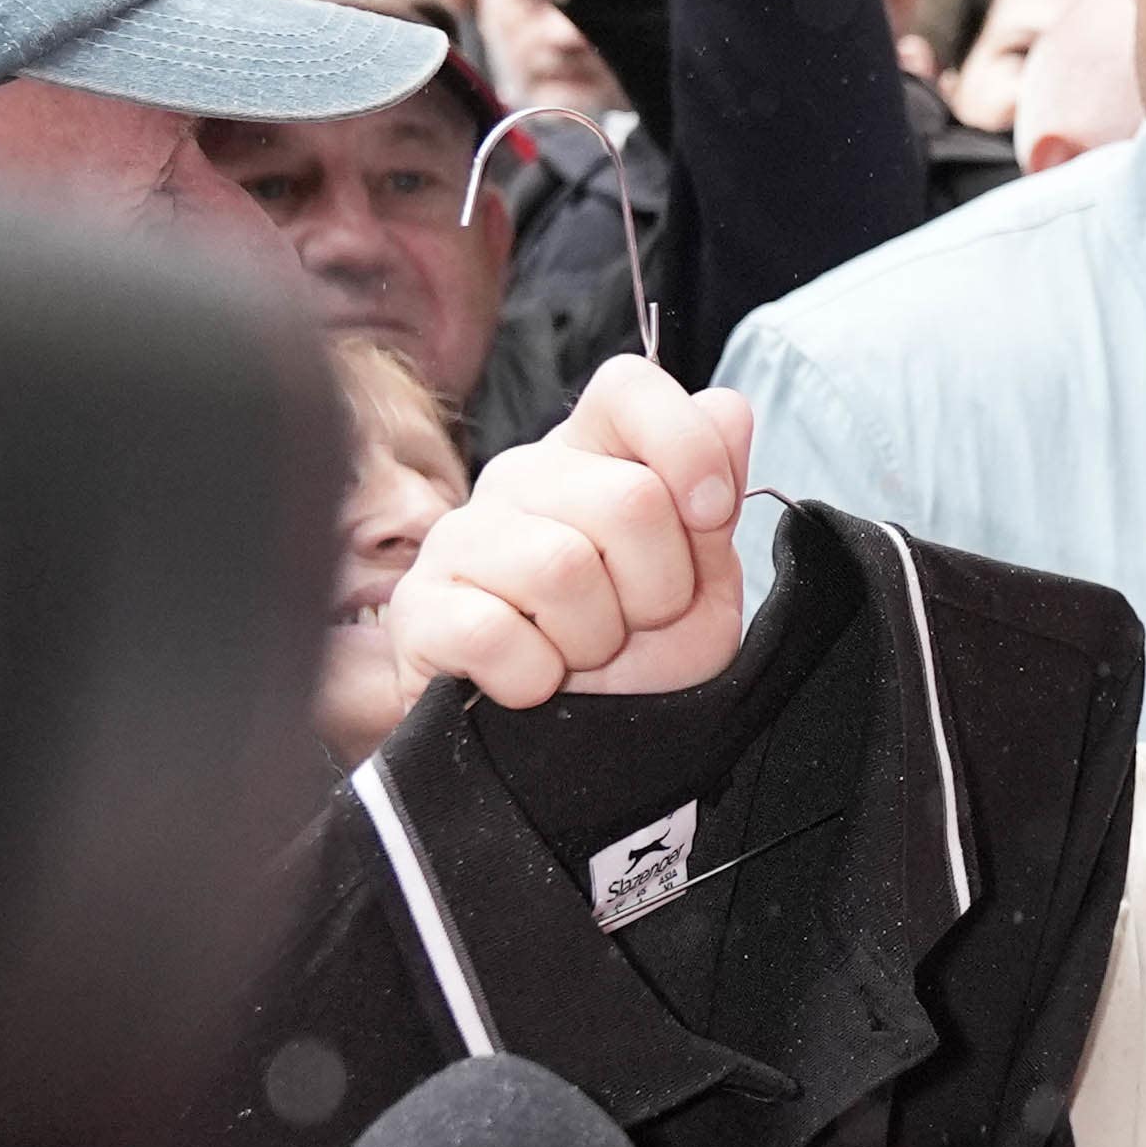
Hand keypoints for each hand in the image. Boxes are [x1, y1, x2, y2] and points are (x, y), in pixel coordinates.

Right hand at [389, 358, 756, 705]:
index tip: (711, 515)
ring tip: (579, 653)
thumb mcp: (702, 584)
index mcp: (591, 456)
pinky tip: (532, 682)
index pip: (629, 387)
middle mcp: (520, 481)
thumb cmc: (633, 660)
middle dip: (659, 587)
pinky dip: (534, 678)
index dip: (687, 447)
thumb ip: (715, 498)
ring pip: (563, 567)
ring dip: (595, 638)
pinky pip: (494, 633)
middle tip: (633, 622)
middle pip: (630, 499)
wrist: (568, 759)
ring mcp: (459, 540)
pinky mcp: (417, 611)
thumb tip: (728, 409)